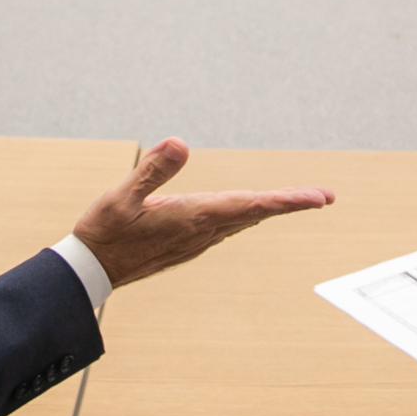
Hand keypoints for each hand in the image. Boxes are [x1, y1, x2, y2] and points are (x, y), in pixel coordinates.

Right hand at [69, 138, 332, 288]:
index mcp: (193, 217)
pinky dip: (247, 214)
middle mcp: (202, 232)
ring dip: (271, 209)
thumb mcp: (121, 197)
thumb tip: (180, 143)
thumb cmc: (103, 233)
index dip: (288, 200)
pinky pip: (227, 227)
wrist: (91, 272)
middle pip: (255, 212)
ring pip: (243, 220)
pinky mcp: (187, 244)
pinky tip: (251, 211)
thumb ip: (152, 169)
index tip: (319, 199)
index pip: (250, 204)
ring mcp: (196, 241)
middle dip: (291, 203)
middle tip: (326, 197)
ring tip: (300, 201)